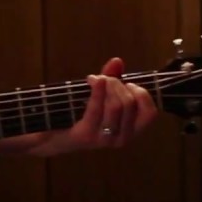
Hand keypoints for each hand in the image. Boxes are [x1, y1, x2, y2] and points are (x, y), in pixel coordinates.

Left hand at [33, 58, 156, 155]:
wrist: (51, 137)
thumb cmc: (80, 116)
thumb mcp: (100, 96)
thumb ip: (112, 79)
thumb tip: (117, 61)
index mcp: (131, 131)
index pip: (150, 113)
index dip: (142, 94)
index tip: (128, 84)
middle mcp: (122, 139)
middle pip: (130, 103)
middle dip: (118, 84)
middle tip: (105, 79)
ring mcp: (105, 140)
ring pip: (116, 105)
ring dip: (107, 86)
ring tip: (95, 80)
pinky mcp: (87, 136)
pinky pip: (97, 108)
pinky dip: (96, 90)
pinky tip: (91, 80)